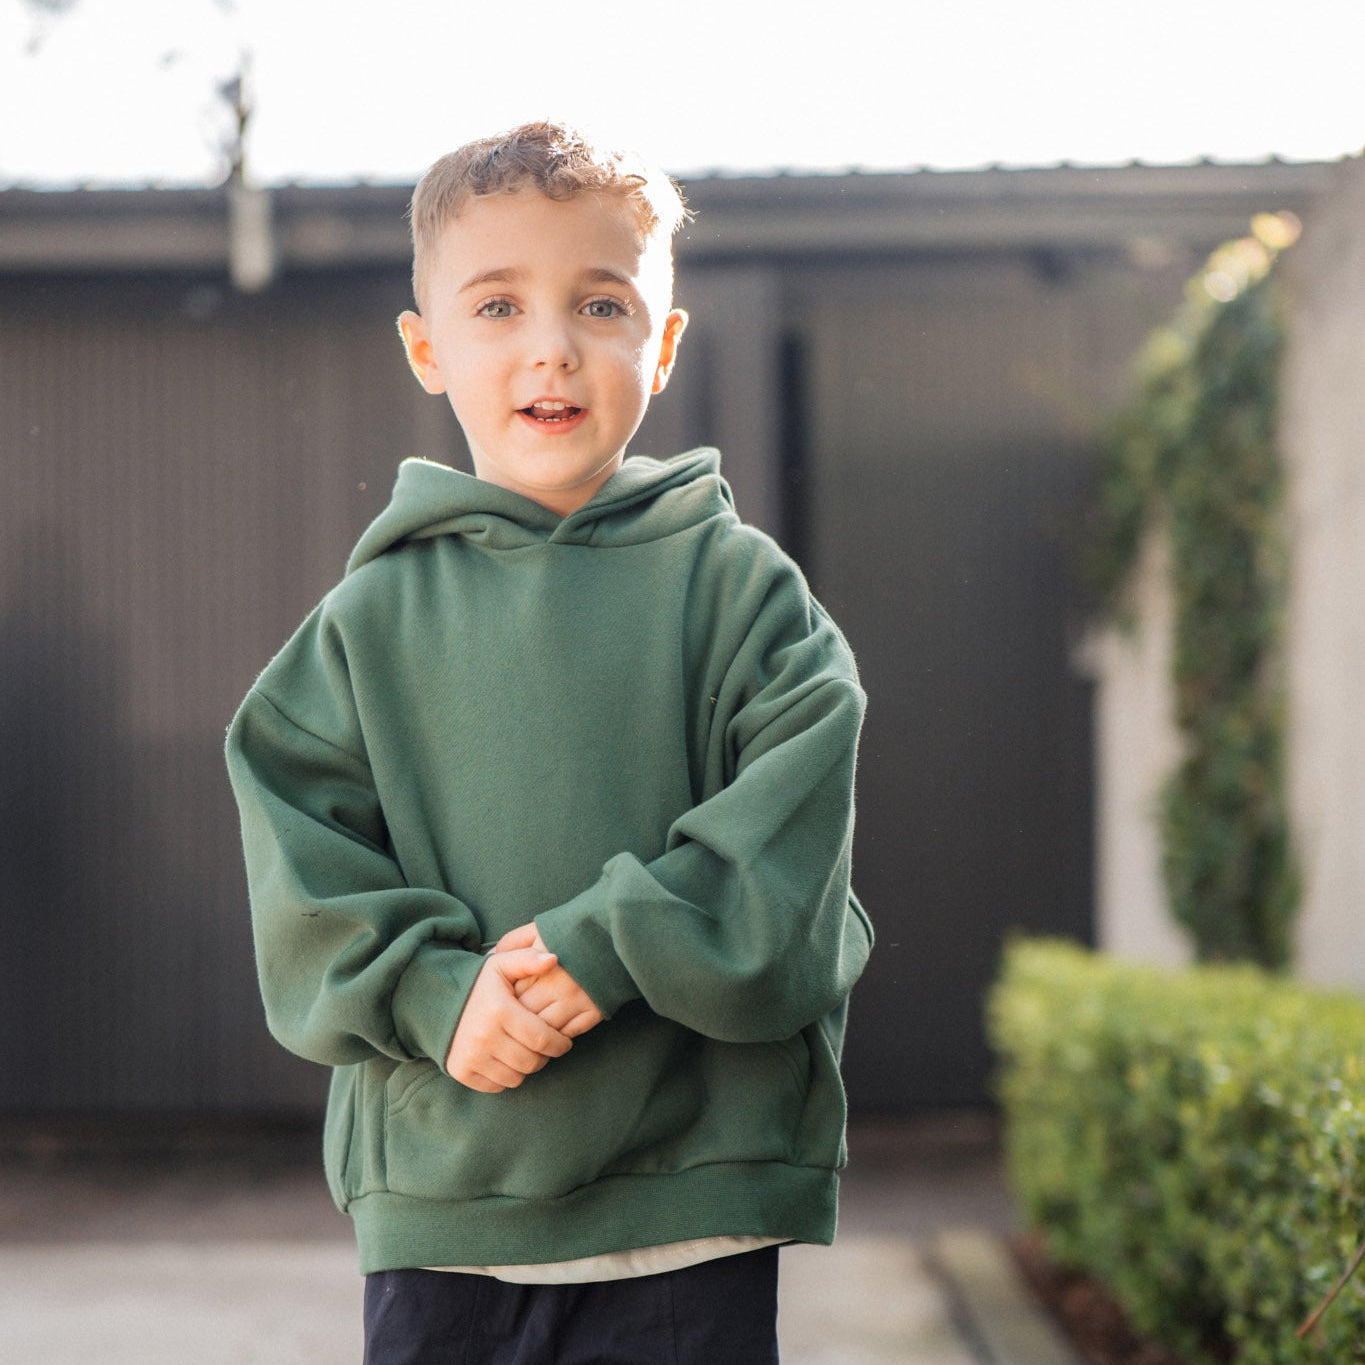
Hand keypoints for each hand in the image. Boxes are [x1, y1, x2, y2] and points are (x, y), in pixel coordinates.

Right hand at [444, 948, 571, 1093]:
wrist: (436, 1000)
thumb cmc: (478, 983)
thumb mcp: (501, 965)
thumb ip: (528, 959)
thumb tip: (554, 959)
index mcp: (499, 1010)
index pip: (542, 1039)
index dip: (559, 1044)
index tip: (564, 1041)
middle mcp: (483, 1036)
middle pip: (531, 1062)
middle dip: (545, 1056)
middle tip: (545, 1047)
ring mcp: (470, 1056)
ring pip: (516, 1077)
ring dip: (526, 1067)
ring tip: (526, 1051)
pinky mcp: (460, 1071)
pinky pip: (496, 1086)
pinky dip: (505, 1077)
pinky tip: (506, 1060)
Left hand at [495, 924, 604, 1039]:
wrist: (617, 933)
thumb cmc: (574, 929)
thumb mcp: (540, 927)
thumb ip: (513, 941)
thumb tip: (490, 957)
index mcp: (542, 962)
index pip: (513, 993)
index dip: (507, 998)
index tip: (506, 999)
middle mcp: (558, 983)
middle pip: (526, 1014)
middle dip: (518, 1018)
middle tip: (515, 1018)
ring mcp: (577, 999)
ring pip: (544, 1030)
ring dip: (535, 1032)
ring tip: (531, 1028)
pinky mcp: (593, 1011)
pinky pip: (566, 1035)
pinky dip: (556, 1037)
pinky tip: (551, 1031)